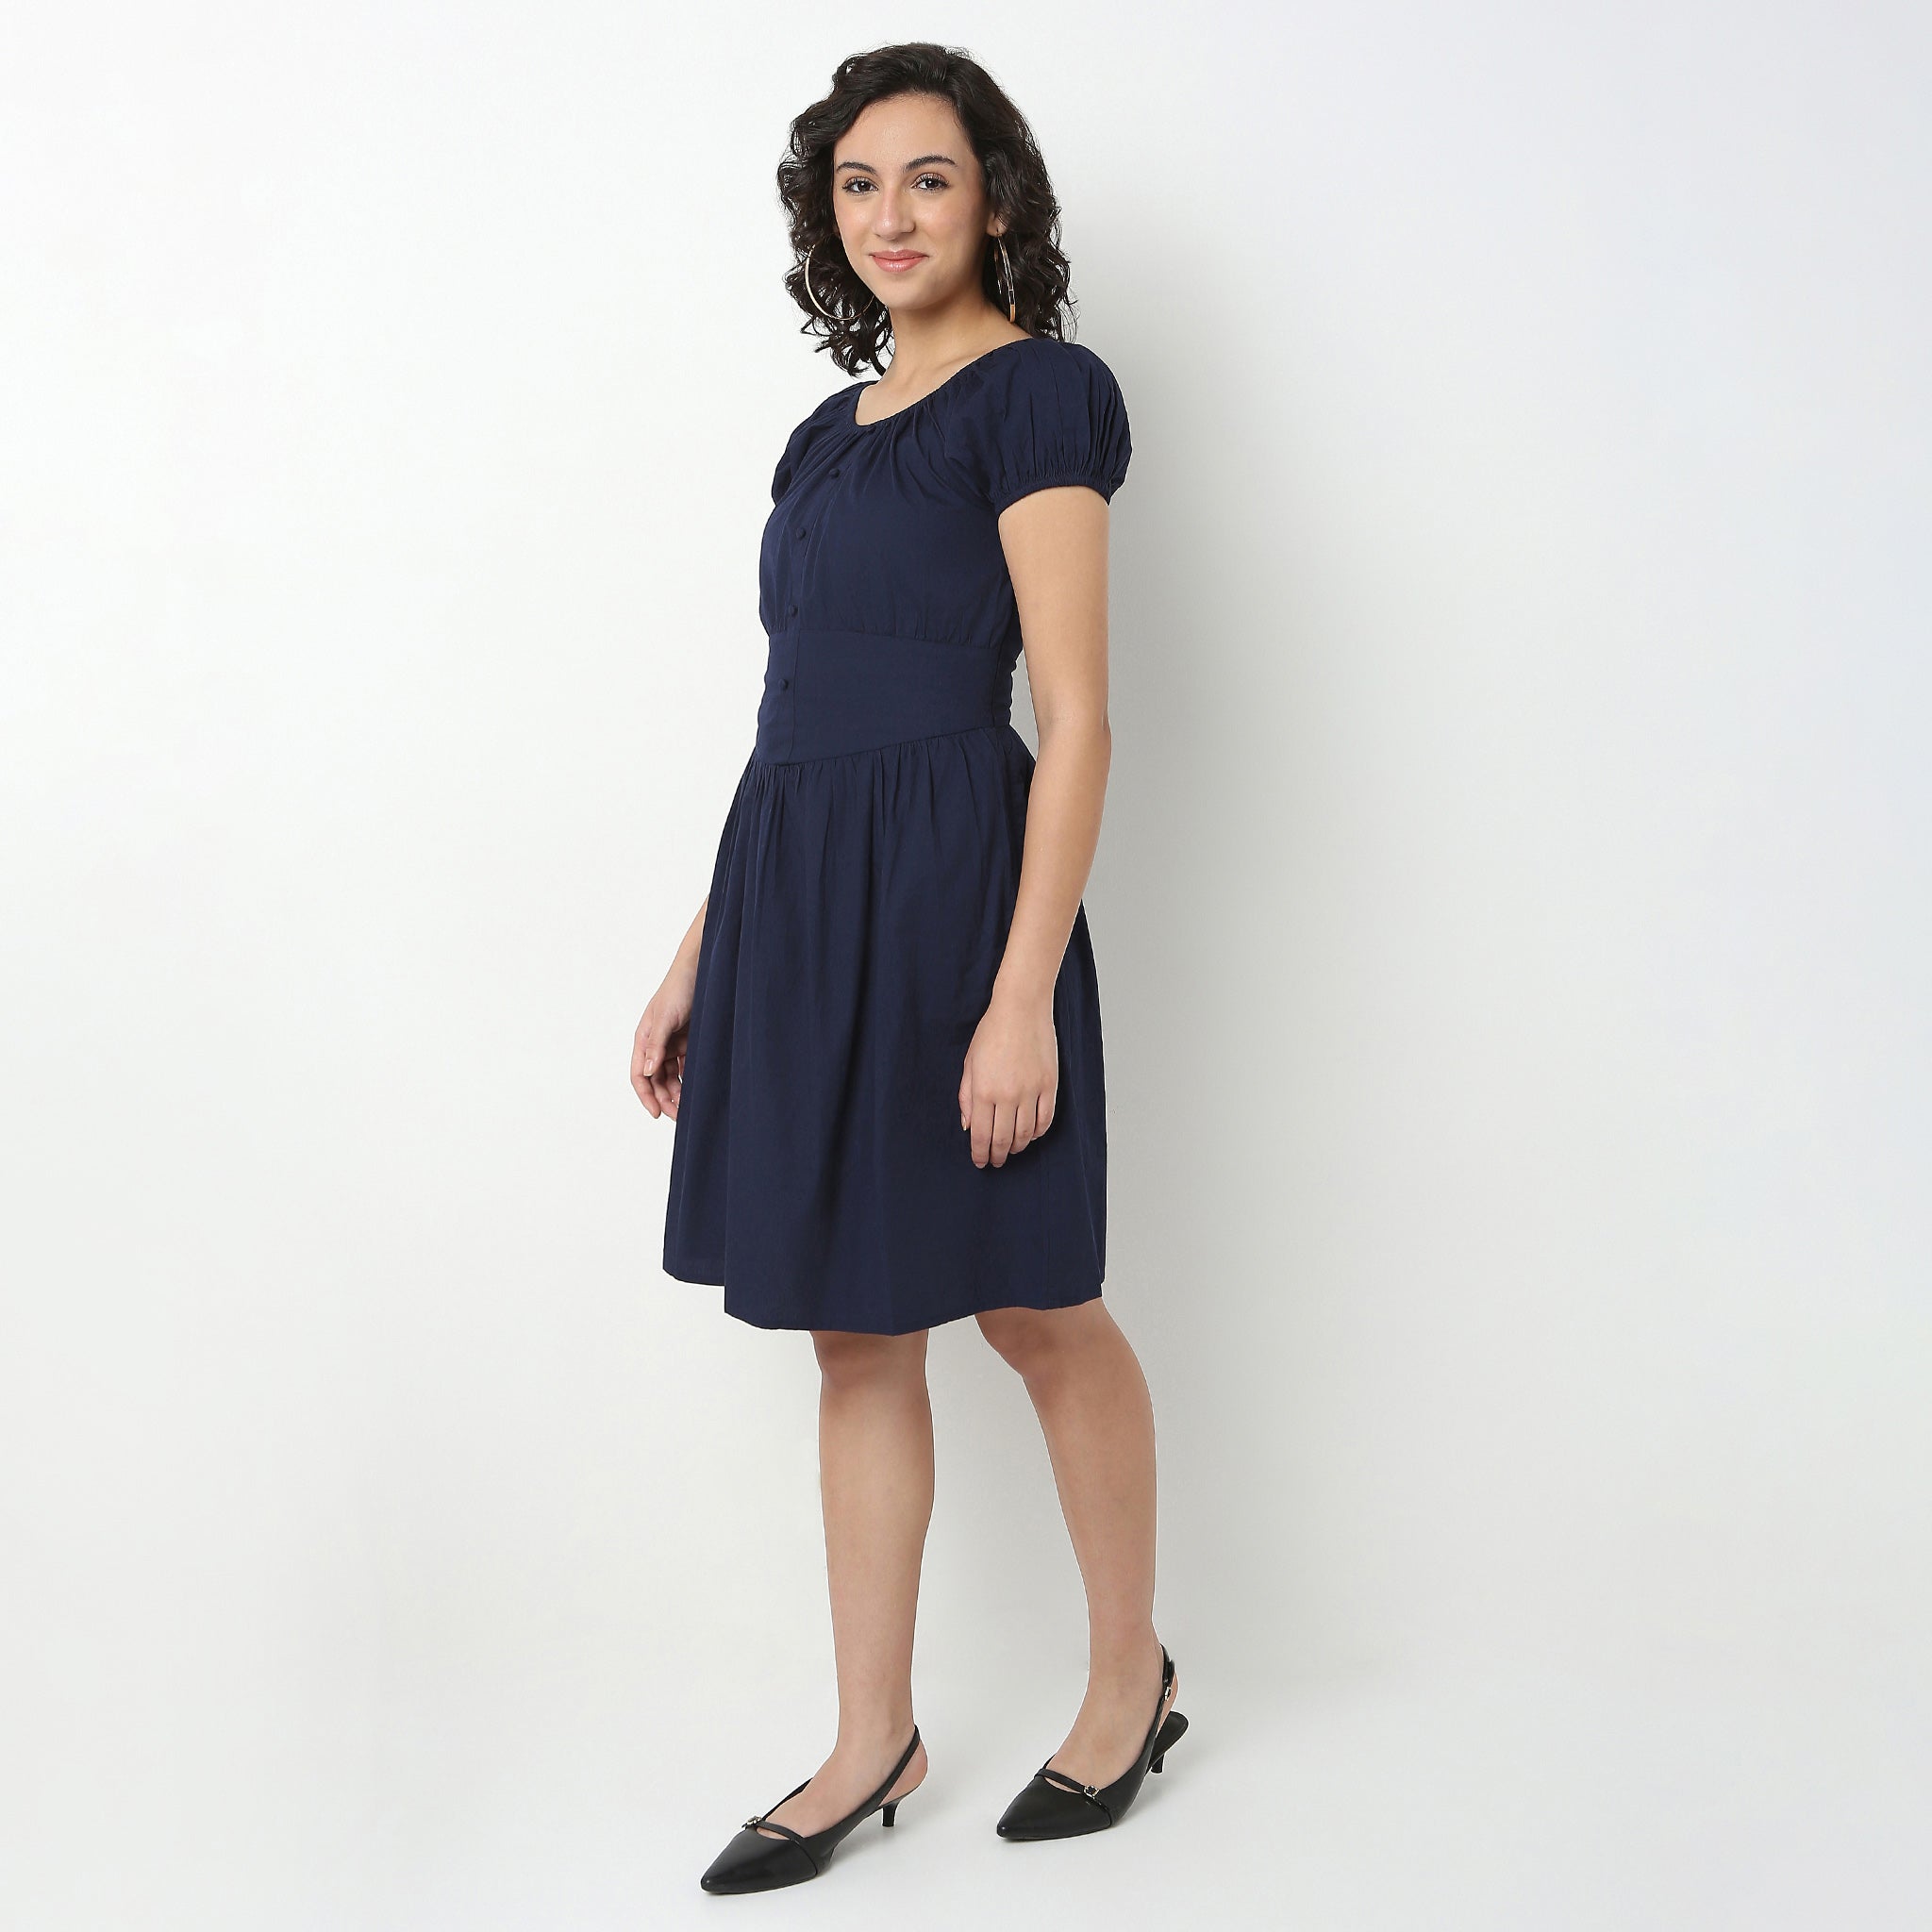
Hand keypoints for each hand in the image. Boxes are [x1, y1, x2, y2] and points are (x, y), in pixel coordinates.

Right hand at [632, 960, 696, 1118]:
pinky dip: (691, 1079)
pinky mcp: (691, 1041)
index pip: (638, 1074)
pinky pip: (687, 1066)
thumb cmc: (679, 988)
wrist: (703, 969)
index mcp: (644, 1038)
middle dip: (665, 1099)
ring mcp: (674, 1043)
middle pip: (656, 1080)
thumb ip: (655, 1045)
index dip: (646, 1095)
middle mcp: (657, 1043)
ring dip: (678, 1092)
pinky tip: (699, 1089)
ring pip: (673, 1076)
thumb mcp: (664, 1018)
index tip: (657, 1113)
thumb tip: (646, 1072)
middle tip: (679, 1116)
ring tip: (690, 1106)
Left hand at [958, 988, 1057, 1166]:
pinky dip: (1037, 1132)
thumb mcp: (970, 1064)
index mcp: (984, 1090)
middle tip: (995, 1161)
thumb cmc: (992, 1033)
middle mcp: (1008, 1095)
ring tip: (1011, 1149)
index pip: (981, 1134)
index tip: (980, 1161)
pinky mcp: (1049, 1085)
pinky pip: (1045, 1119)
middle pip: (1003, 1139)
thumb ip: (966, 1097)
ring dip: (1017, 1146)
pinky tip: (1030, 1135)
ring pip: (1025, 1133)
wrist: (1021, 1010)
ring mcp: (1031, 1091)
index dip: (980, 1153)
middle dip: (997, 1155)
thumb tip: (968, 1126)